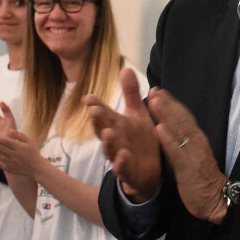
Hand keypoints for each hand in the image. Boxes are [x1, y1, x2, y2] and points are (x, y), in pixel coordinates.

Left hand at [0, 127, 40, 177]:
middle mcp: (13, 155)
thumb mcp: (30, 141)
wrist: (37, 168)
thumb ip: (20, 135)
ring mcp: (10, 162)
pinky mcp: (9, 168)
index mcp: (18, 147)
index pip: (5, 141)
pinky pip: (0, 165)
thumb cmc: (33, 153)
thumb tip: (10, 130)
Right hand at [86, 68, 160, 201]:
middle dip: (97, 120)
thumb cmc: (140, 139)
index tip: (89, 98)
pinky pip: (122, 168)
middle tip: (94, 110)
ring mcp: (118, 155)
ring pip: (109, 149)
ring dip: (108, 141)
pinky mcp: (127, 171)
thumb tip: (126, 68)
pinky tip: (123, 155)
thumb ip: (131, 93)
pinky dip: (121, 162)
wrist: (150, 170)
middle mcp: (113, 138)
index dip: (95, 105)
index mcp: (115, 123)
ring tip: (109, 132)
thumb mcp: (138, 113)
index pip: (102, 112)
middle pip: (101, 129)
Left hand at [148, 88, 226, 223]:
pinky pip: (177, 152)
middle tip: (154, 90)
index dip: (170, 102)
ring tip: (154, 101)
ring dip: (166, 115)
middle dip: (166, 103)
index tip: (158, 90)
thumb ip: (181, 137)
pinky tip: (159, 130)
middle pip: (180, 119)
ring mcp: (192, 153)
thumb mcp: (190, 152)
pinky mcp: (188, 168)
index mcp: (195, 137)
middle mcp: (195, 141)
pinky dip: (168, 140)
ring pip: (178, 131)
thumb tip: (169, 122)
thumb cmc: (199, 174)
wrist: (214, 199)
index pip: (183, 116)